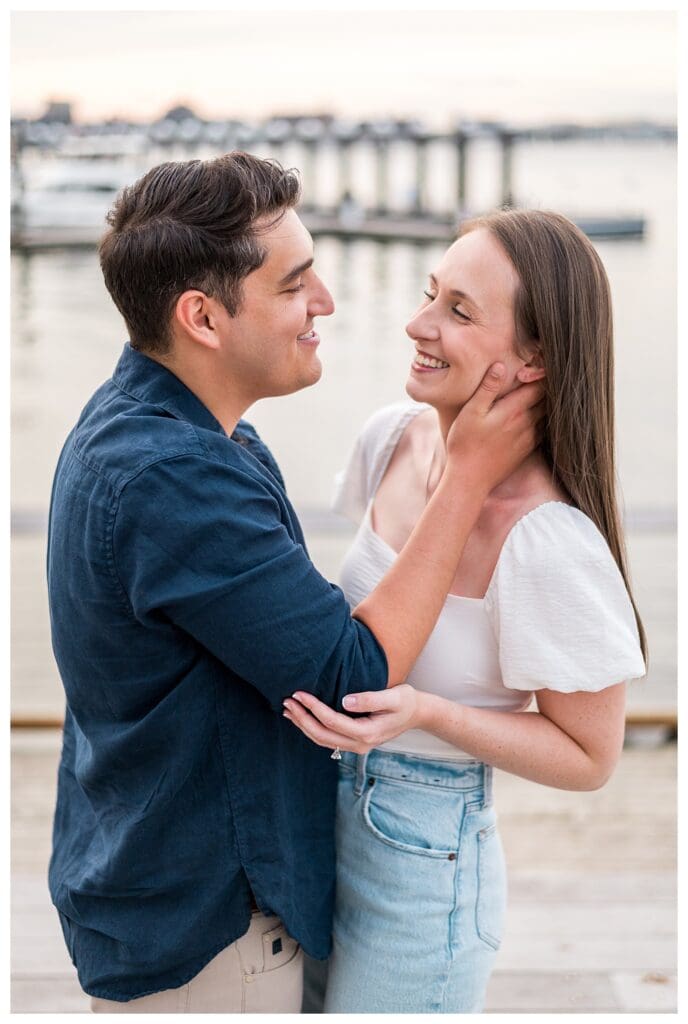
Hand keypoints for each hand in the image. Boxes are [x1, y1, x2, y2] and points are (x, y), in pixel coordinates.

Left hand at [282, 684, 421, 753]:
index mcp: (367, 733)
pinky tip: (302, 719)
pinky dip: (311, 729)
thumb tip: (345, 700)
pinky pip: (328, 739)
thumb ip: (370, 699)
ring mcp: (356, 746)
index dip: (313, 707)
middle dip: (301, 718)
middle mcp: (359, 744)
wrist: (418, 714)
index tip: (299, 693)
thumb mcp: (394, 697)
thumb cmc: (407, 702)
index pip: (332, 721)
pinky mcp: (354, 742)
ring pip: (322, 740)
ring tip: (288, 710)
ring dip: (303, 725)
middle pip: (322, 735)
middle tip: (286, 701)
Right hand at [445, 362, 545, 496]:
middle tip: (536, 377)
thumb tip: (501, 365)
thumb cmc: (465, 443)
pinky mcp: (527, 449)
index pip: (539, 385)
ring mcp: (530, 438)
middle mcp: (527, 423)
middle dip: (544, 386)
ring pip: (547, 414)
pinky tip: (533, 416)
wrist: (470, 479)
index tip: (535, 365)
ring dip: (545, 403)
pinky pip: (543, 429)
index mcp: (514, 409)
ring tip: (537, 394)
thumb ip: (487, 388)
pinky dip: (542, 419)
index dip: (540, 373)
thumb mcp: (471, 412)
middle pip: (547, 398)